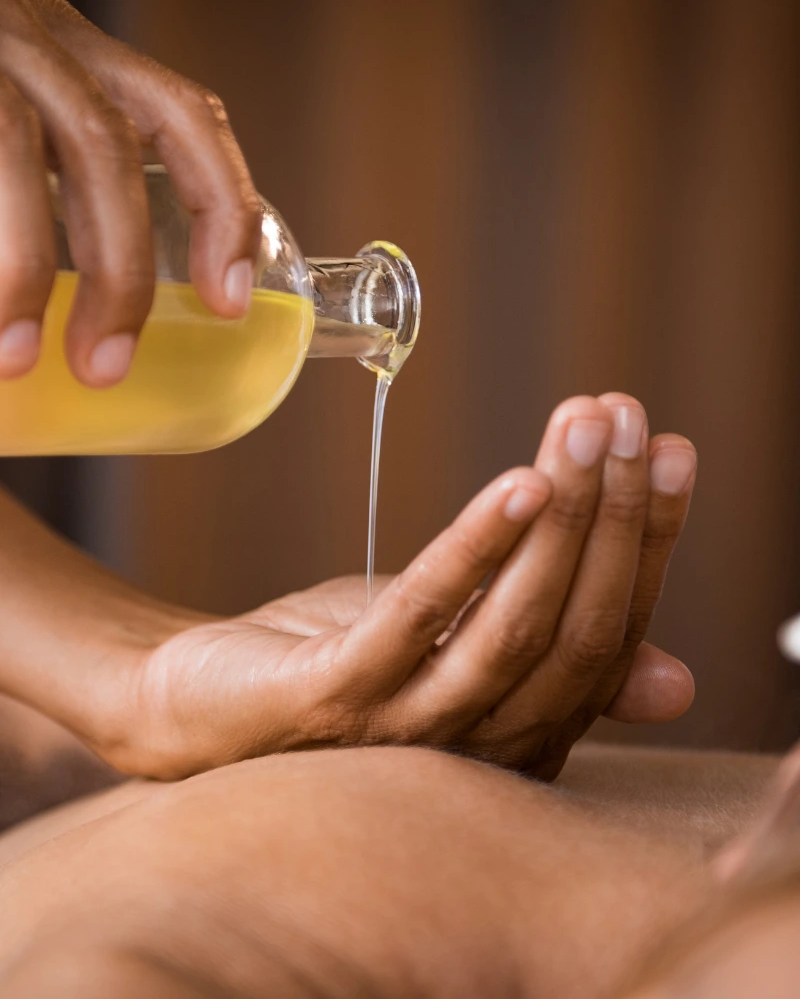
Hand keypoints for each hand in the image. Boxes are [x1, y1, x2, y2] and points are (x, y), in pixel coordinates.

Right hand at [0, 0, 259, 384]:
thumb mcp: (19, 119)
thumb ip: (58, 189)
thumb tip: (96, 331)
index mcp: (77, 52)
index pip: (183, 113)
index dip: (221, 207)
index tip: (227, 303)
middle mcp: (24, 30)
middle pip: (101, 145)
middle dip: (115, 272)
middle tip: (103, 368)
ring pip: (11, 147)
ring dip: (21, 267)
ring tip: (14, 358)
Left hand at [82, 394, 695, 780]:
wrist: (201, 706)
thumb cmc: (343, 666)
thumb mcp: (459, 652)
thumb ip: (550, 655)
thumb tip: (675, 678)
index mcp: (520, 734)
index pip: (611, 639)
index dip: (647, 544)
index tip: (669, 451)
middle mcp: (479, 747)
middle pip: (576, 634)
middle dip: (615, 517)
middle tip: (628, 418)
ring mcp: (407, 729)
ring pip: (512, 628)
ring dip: (561, 521)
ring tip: (584, 431)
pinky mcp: (337, 698)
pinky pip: (418, 616)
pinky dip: (475, 549)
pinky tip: (518, 483)